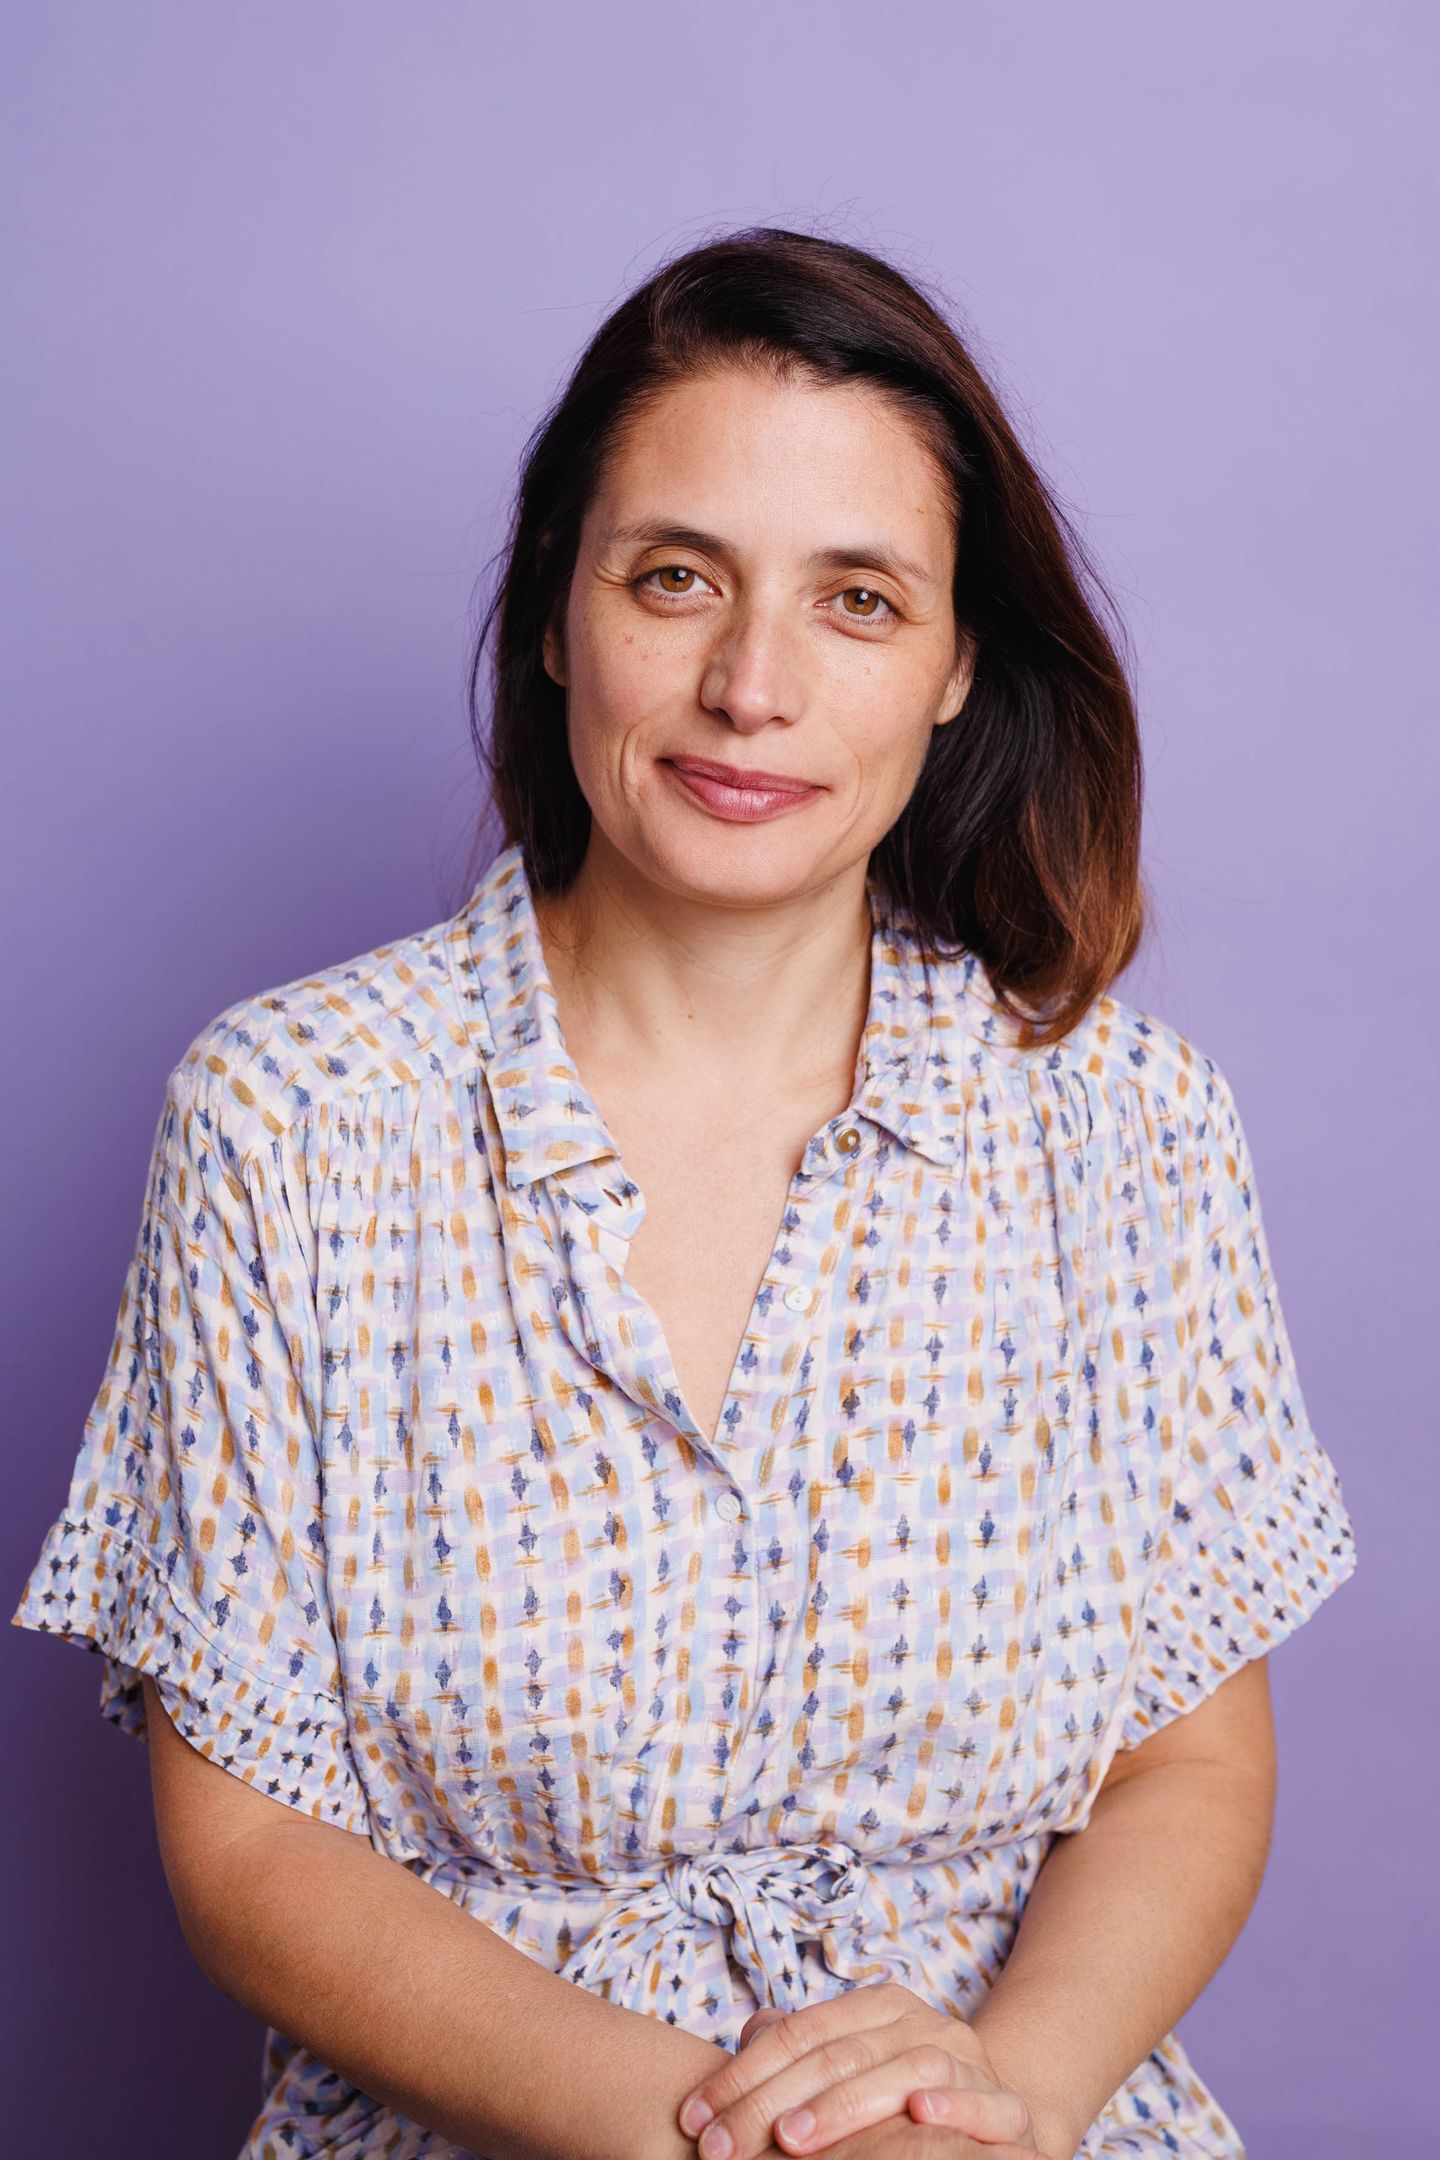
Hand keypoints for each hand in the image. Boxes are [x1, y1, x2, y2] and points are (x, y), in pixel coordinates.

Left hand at [675, 1983, 1058, 2159]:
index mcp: (878, 2006)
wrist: (995, 2114)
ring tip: (793, 2139)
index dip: (742, 2074)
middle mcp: (922, 2022)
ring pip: (903, 2069)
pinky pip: (982, 2098)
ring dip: (846, 2106)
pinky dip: (953, 2103)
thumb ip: (805, 2050)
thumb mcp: (853, 2065)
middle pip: (837, 2054)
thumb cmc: (903, 2094)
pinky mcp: (1005, 2106)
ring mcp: (965, 2060)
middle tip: (723, 2146)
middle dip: (770, 2103)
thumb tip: (749, 2032)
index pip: (800, 2031)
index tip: (695, 2117)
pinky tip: (919, 2111)